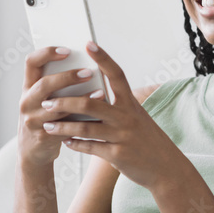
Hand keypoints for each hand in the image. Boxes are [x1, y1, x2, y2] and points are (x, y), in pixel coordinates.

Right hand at [18, 45, 104, 168]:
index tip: (67, 50)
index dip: (47, 53)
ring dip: (80, 99)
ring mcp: (33, 120)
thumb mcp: (44, 100)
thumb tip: (89, 66)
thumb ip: (58, 85)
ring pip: (56, 107)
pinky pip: (64, 127)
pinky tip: (97, 117)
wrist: (33, 153)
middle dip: (67, 77)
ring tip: (101, 92)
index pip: (31, 62)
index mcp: (28, 87)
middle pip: (44, 84)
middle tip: (88, 72)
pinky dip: (82, 121)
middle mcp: (27, 101)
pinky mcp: (43, 137)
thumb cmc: (46, 119)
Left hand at [41, 41, 187, 190]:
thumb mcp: (138, 118)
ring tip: (47, 125)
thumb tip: (95, 93)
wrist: (167, 168)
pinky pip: (90, 147)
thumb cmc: (148, 140)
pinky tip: (65, 142)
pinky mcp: (117, 156)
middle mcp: (127, 117)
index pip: (116, 75)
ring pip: (86, 128)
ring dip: (63, 126)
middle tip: (46, 102)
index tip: (88, 44)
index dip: (103, 58)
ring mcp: (122, 137)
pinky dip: (75, 144)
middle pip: (90, 103)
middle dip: (65, 102)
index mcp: (132, 103)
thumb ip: (118, 106)